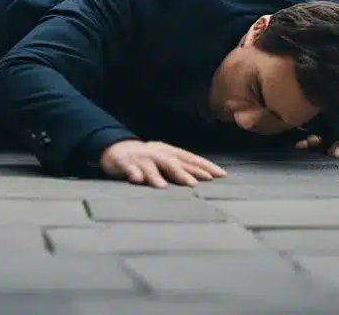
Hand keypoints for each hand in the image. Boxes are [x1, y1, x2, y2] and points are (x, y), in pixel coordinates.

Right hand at [98, 139, 227, 188]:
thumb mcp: (167, 161)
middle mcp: (157, 153)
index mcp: (170, 152)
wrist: (118, 150)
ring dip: (156, 175)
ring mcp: (140, 158)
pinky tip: (137, 180)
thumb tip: (207, 179)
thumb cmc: (149, 159)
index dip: (204, 166)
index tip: (220, 175)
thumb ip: (183, 168)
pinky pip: (128, 168)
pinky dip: (133, 173)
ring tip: (162, 187)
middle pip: (171, 162)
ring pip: (150, 165)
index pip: (190, 158)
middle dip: (182, 172)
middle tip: (193, 184)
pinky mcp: (124, 163)